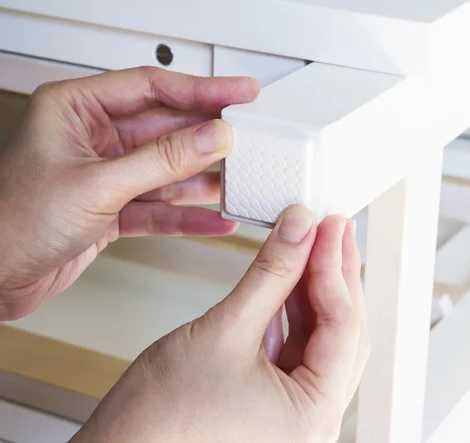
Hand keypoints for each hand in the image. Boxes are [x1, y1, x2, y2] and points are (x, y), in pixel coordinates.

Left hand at [0, 67, 258, 319]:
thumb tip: (211, 137)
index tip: (239, 93)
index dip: (201, 89)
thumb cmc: (11, 223)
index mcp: (76, 109)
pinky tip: (214, 219)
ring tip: (240, 179)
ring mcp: (106, 175)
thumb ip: (160, 160)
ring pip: (167, 170)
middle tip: (248, 137)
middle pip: (165, 129)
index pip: (152, 88)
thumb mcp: (97, 184)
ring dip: (203, 178)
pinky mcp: (113, 209)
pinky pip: (160, 206)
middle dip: (207, 137)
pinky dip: (187, 215)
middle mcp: (93, 138)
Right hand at [70, 206, 369, 442]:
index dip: (334, 268)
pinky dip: (292, 309)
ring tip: (312, 244)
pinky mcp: (273, 398)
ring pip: (319, 336)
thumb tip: (298, 231)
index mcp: (313, 415)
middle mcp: (312, 418)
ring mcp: (294, 410)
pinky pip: (295, 345)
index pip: (343, 326)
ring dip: (314, 288)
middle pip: (340, 330)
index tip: (328, 226)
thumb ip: (269, 276)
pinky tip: (289, 277)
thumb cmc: (160, 419)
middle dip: (335, 275)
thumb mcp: (224, 331)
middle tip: (331, 228)